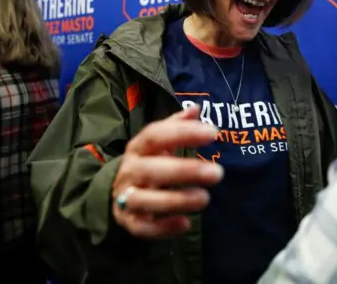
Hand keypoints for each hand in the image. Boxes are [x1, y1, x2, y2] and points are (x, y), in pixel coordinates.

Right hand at [112, 105, 222, 238]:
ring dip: (176, 200)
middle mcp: (130, 171)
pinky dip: (163, 228)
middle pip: (152, 169)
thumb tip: (197, 108)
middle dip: (185, 171)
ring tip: (204, 199)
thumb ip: (177, 125)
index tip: (213, 133)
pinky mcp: (129, 222)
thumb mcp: (159, 141)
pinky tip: (185, 224)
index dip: (183, 133)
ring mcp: (127, 197)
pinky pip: (143, 228)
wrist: (118, 190)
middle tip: (218, 173)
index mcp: (138, 147)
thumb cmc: (149, 160)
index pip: (156, 135)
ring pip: (146, 200)